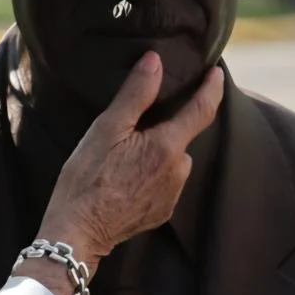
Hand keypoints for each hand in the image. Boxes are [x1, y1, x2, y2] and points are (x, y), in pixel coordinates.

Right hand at [38, 52, 223, 264]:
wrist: (78, 232)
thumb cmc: (88, 177)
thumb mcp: (107, 129)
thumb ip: (136, 93)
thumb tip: (155, 61)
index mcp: (169, 146)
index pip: (202, 109)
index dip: (212, 88)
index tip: (217, 72)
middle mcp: (179, 171)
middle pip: (182, 137)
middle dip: (168, 126)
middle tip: (139, 124)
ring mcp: (172, 195)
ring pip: (173, 161)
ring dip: (158, 152)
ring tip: (126, 154)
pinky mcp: (162, 212)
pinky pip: (165, 183)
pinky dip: (152, 174)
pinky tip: (127, 177)